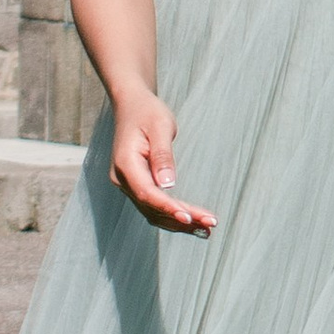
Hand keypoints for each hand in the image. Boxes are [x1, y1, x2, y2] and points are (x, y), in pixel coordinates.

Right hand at [110, 91, 214, 234]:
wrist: (131, 105)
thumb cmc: (147, 111)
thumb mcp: (159, 126)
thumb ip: (163, 155)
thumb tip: (168, 184)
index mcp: (125, 164)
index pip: (146, 193)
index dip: (168, 208)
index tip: (189, 217)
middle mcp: (122, 179)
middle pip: (152, 207)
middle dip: (182, 218)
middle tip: (211, 224)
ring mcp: (128, 184)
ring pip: (153, 211)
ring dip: (179, 222)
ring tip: (207, 228)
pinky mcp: (137, 185)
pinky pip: (154, 205)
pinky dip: (173, 214)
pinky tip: (193, 221)